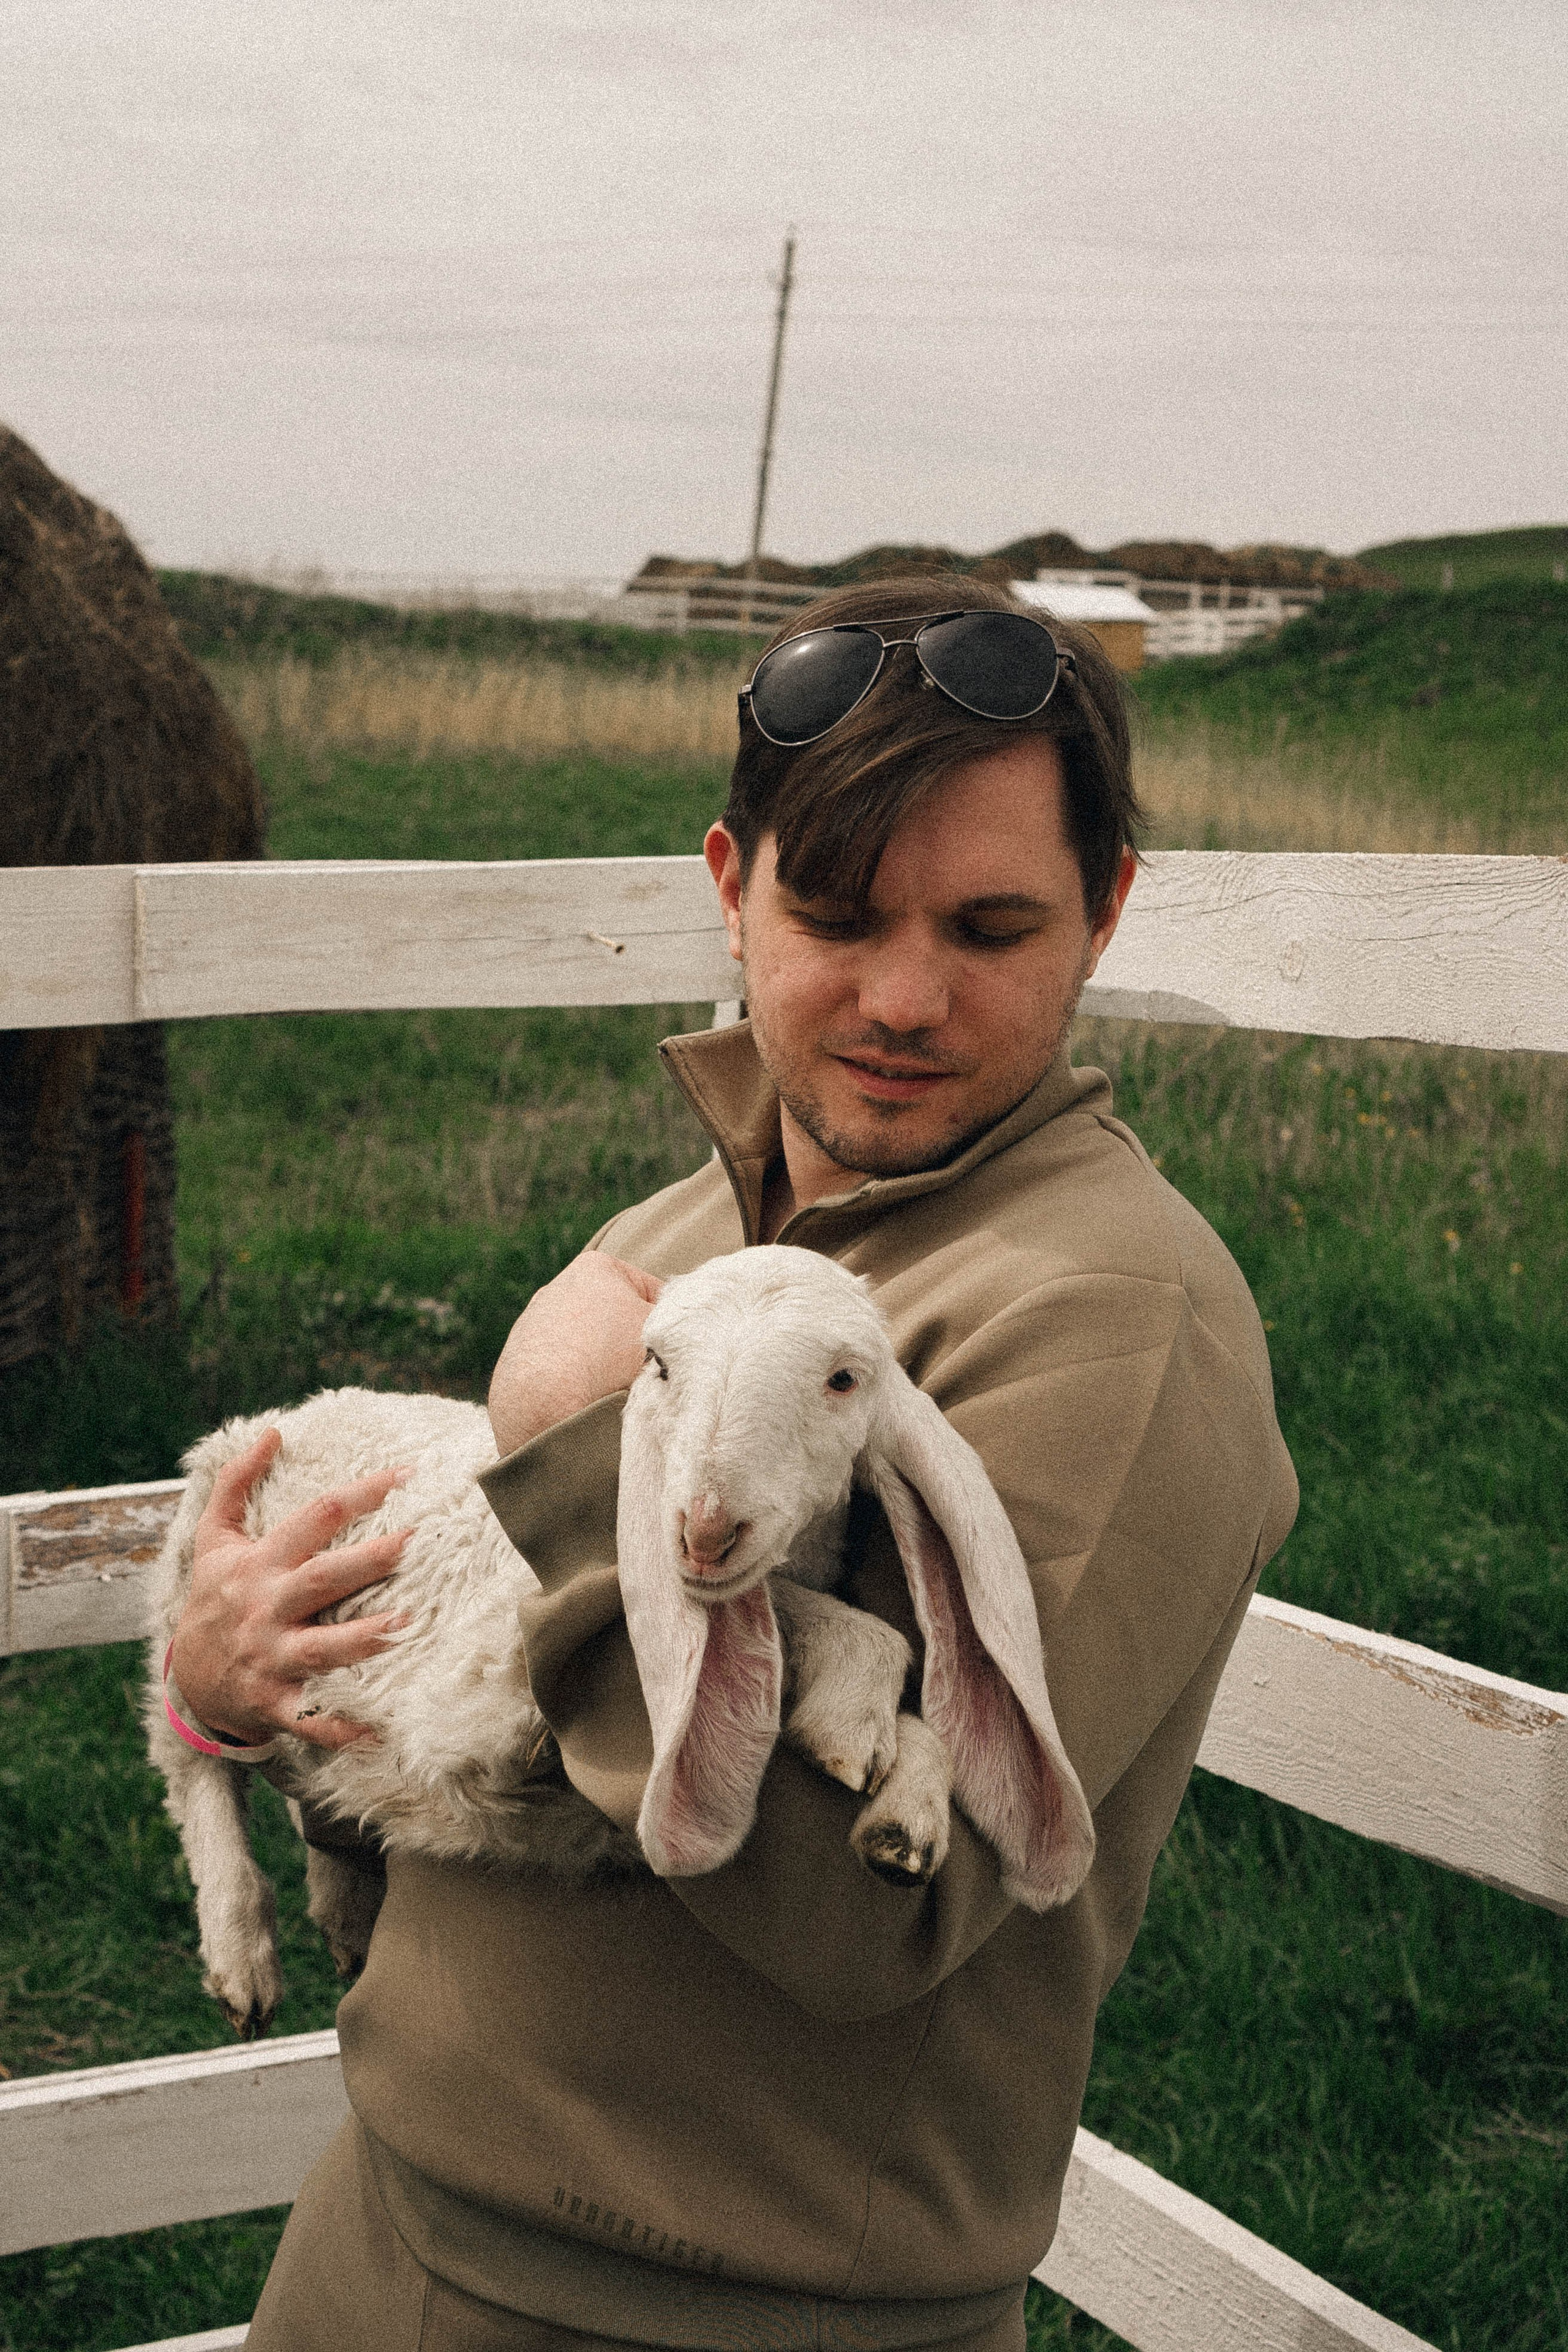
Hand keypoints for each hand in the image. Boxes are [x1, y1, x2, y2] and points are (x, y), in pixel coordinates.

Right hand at [168, 1427, 412, 1749]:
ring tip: (409, 1624)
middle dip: (369, 1560)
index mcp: (259, 1564)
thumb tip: (273, 1431)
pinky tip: (380, 1731)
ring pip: (323, 1648)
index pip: (314, 1519)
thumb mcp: (213, 1539)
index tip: (408, 1475)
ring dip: (365, 1639)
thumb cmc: (213, 1598)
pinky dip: (341, 1728)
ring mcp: (271, 1658)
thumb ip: (237, 1482)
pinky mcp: (274, 1702)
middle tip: (415, 1541)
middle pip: (322, 1579)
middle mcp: (266, 1608)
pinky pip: (311, 1718)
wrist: (186, 1680)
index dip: (360, 1494)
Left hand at [488, 1251, 662, 1453]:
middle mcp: (556, 1288)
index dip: (669, 1324)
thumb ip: (679, 1318)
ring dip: (602, 1366)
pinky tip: (581, 1400)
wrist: (543, 1402)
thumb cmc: (609, 1355)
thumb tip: (682, 1326)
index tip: (672, 1350)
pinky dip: (573, 1384)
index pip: (652, 1293)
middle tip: (645, 1372)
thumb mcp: (663, 1327)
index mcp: (594, 1267)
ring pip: (588, 1347)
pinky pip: (560, 1371)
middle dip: (631, 1344)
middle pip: (615, 1319)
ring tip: (611, 1390)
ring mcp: (531, 1325)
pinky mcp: (515, 1361)